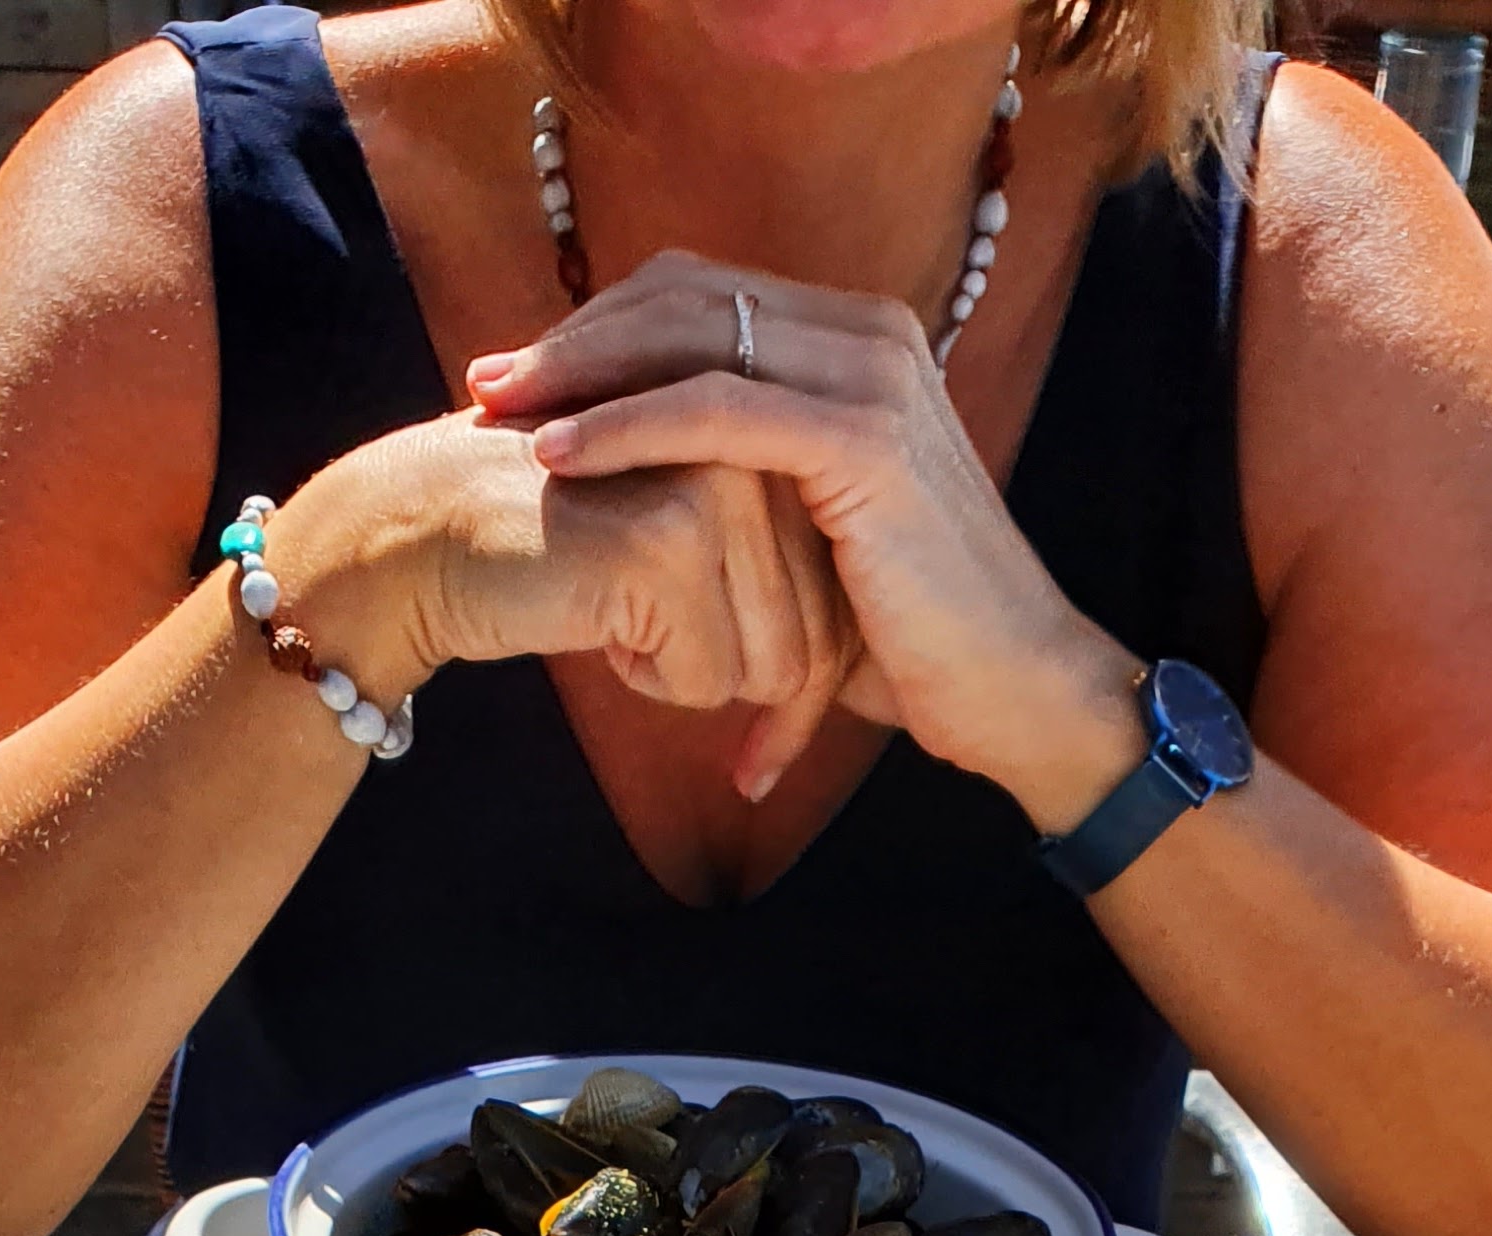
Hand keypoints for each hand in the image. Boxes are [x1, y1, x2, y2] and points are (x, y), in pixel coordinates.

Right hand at [270, 405, 855, 787]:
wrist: (432, 532)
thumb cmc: (559, 553)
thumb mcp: (681, 549)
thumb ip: (765, 572)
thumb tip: (842, 673)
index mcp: (769, 434)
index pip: (838, 596)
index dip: (806, 690)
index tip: (763, 752)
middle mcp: (755, 448)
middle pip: (813, 640)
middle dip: (753, 696)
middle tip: (656, 656)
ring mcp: (716, 486)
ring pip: (768, 666)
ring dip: (689, 679)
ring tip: (619, 614)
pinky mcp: (668, 541)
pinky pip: (709, 678)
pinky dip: (651, 679)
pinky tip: (596, 623)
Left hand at [467, 254, 1147, 818]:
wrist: (1007, 687)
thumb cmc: (909, 633)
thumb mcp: (812, 535)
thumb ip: (749, 482)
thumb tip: (660, 484)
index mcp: (854, 341)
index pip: (700, 293)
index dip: (601, 325)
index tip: (518, 378)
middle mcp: (868, 334)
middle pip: (684, 295)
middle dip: (573, 339)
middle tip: (484, 386)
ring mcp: (871, 377)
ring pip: (690, 338)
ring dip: (581, 375)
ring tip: (498, 417)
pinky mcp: (864, 440)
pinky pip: (715, 410)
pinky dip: (627, 426)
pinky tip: (557, 458)